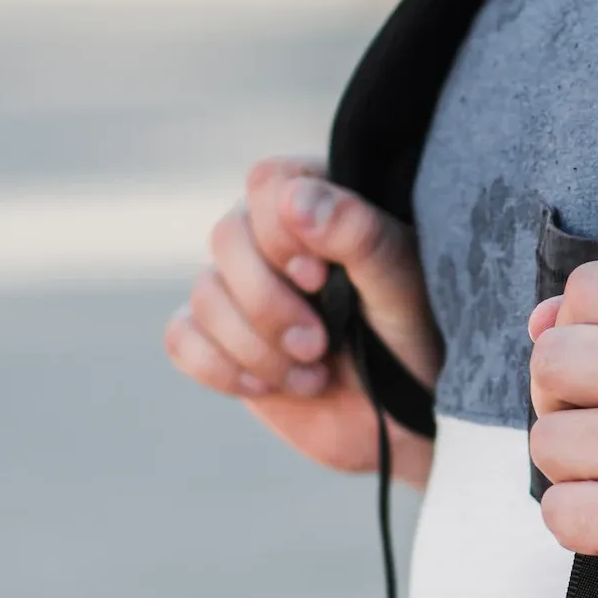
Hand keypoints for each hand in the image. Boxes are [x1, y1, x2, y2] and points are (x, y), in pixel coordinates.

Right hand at [165, 154, 438, 484]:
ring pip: (205, 294)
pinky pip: (181, 338)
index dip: (281, 231)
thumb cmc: (416, 336)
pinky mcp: (219, 337)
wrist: (404, 417)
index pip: (268, 181)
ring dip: (257, 347)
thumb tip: (296, 200)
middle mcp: (273, 235)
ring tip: (313, 373)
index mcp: (322, 200)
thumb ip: (358, 234)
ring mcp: (242, 286)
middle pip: (226, 237)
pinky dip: (221, 368)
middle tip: (318, 343)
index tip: (320, 277)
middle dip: (269, 303)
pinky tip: (270, 386)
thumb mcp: (401, 285)